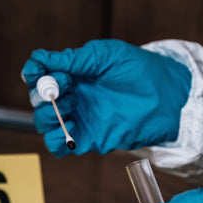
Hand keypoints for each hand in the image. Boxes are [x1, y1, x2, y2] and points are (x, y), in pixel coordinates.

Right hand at [21, 39, 190, 155]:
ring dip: (48, 115)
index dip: (35, 73)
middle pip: (41, 100)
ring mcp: (82, 119)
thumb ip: (75, 59)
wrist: (166, 97)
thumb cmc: (140, 70)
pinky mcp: (91, 139)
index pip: (43, 76)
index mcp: (76, 75)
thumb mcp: (106, 55)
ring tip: (71, 105)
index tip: (37, 71)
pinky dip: (56, 140)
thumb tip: (40, 58)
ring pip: (47, 123)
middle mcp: (75, 98)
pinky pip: (62, 146)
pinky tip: (68, 128)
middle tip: (65, 87)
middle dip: (45, 93)